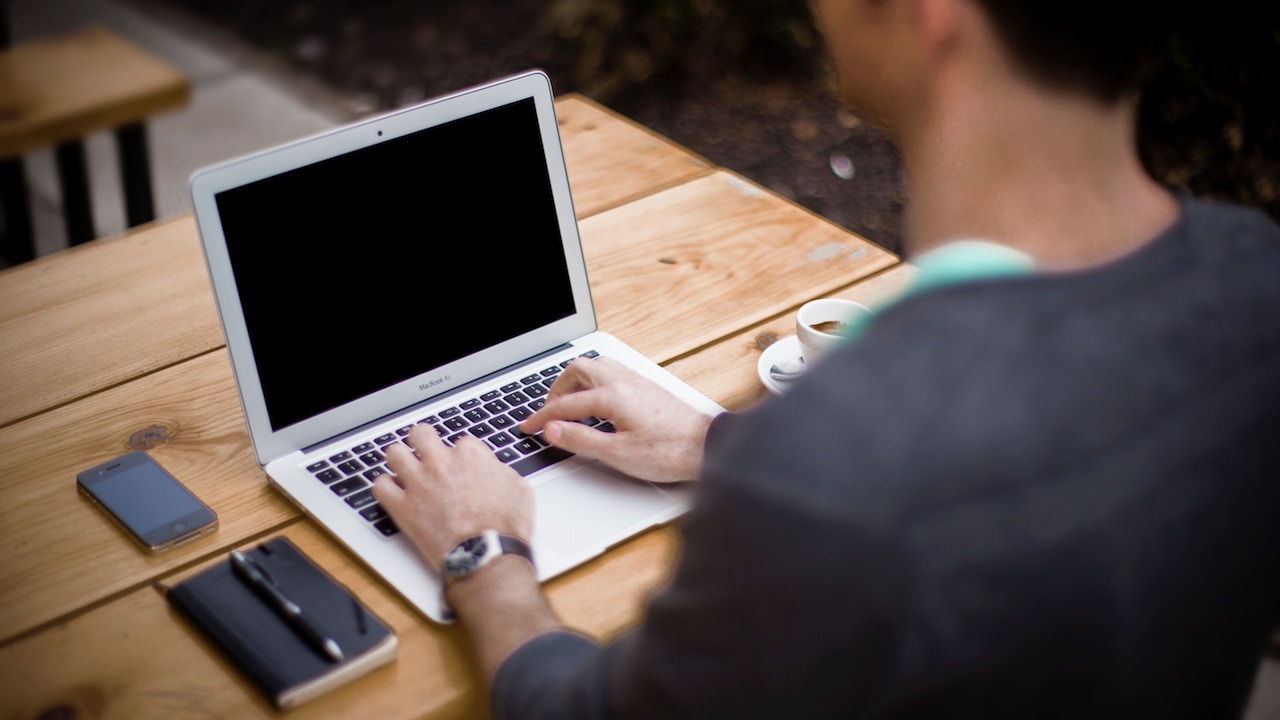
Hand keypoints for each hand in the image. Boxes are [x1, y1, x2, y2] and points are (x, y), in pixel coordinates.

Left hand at [373, 424, 532, 570]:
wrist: (487, 556)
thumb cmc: (505, 528)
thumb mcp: (519, 490)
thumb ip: (501, 471)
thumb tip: (494, 470)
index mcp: (469, 456)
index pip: (459, 442)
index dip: (460, 456)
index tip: (461, 467)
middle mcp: (440, 464)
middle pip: (420, 434)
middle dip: (423, 441)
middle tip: (425, 451)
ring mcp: (418, 484)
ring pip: (394, 453)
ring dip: (399, 459)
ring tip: (403, 468)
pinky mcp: (402, 508)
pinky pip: (380, 486)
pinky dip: (384, 487)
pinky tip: (392, 492)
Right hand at [520, 357, 713, 482]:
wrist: (707, 446)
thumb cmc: (669, 451)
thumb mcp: (618, 454)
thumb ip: (581, 440)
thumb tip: (553, 431)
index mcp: (612, 396)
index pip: (565, 404)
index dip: (542, 417)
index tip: (529, 427)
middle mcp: (623, 381)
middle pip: (577, 370)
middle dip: (556, 389)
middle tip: (548, 411)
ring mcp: (637, 380)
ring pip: (596, 366)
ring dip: (576, 380)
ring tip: (568, 402)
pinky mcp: (647, 386)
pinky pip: (611, 371)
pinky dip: (594, 380)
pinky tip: (596, 399)